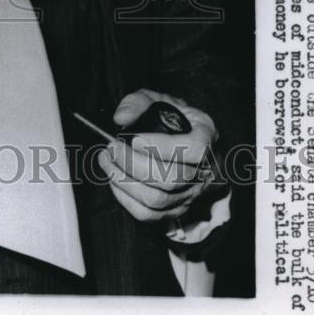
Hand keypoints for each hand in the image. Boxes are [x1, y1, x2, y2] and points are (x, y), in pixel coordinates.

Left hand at [98, 88, 219, 223]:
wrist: (189, 145)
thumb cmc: (174, 120)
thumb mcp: (161, 100)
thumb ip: (139, 102)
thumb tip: (121, 117)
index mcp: (206, 137)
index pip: (194, 149)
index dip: (162, 147)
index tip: (134, 139)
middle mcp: (204, 170)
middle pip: (170, 178)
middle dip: (134, 164)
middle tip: (112, 147)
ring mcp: (190, 193)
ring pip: (157, 199)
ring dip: (124, 181)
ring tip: (107, 160)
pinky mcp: (175, 209)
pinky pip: (149, 215)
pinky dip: (126, 199)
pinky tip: (114, 178)